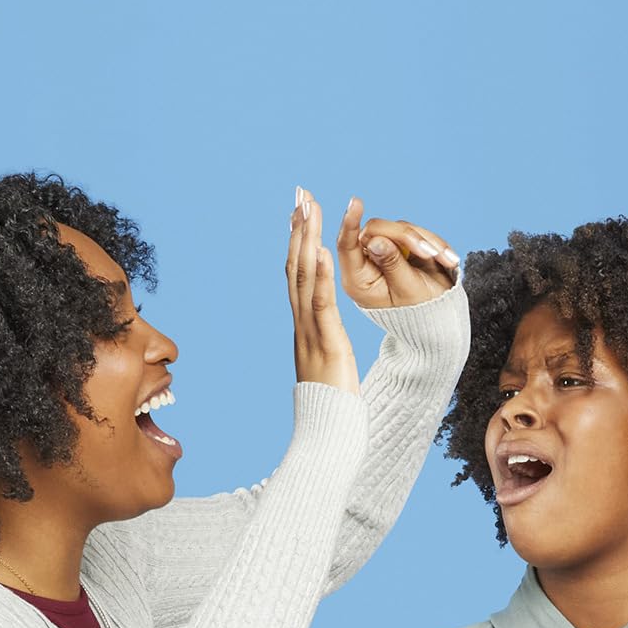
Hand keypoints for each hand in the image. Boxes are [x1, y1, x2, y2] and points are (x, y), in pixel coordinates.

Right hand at [287, 187, 358, 392]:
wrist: (326, 432)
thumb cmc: (331, 405)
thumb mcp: (326, 366)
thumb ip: (322, 345)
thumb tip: (320, 338)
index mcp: (304, 327)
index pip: (297, 277)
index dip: (297, 243)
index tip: (298, 214)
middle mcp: (302, 325)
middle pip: (296, 268)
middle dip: (299, 229)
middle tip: (301, 195)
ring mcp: (310, 333)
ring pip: (305, 279)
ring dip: (307, 241)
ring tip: (310, 208)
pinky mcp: (326, 343)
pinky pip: (321, 304)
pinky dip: (321, 276)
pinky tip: (323, 251)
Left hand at [335, 198, 459, 310]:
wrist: (441, 319)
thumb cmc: (422, 314)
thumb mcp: (408, 290)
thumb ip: (392, 264)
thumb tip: (376, 240)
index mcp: (358, 281)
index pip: (347, 246)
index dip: (350, 222)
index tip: (356, 202)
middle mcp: (366, 264)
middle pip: (378, 230)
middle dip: (408, 238)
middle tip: (431, 254)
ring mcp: (382, 253)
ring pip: (399, 228)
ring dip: (426, 241)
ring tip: (447, 260)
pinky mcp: (399, 246)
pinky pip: (413, 232)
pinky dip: (433, 242)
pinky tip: (446, 259)